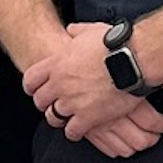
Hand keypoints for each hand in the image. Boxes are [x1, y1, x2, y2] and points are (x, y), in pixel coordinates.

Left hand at [21, 22, 162, 154]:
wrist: (132, 60)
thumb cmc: (115, 44)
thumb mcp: (90, 31)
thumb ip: (76, 32)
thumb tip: (71, 30)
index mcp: (57, 63)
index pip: (30, 79)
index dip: (33, 86)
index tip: (36, 90)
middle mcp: (60, 84)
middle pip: (40, 101)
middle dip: (45, 103)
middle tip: (52, 105)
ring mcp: (72, 102)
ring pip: (53, 117)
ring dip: (58, 118)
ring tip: (65, 119)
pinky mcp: (88, 117)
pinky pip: (72, 131)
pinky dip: (74, 132)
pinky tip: (79, 130)